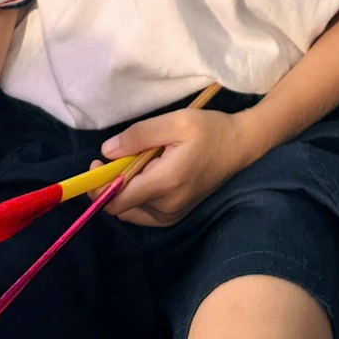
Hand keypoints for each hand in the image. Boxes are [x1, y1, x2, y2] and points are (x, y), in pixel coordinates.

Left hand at [100, 105, 250, 226]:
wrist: (241, 146)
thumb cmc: (209, 129)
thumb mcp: (175, 121)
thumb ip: (138, 135)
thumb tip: (106, 152)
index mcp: (165, 184)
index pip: (116, 201)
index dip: (99, 186)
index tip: (98, 163)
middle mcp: (166, 208)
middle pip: (120, 205)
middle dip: (115, 182)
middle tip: (127, 153)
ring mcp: (171, 216)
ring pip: (130, 209)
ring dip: (127, 188)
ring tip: (146, 161)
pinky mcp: (174, 217)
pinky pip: (142, 212)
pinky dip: (138, 194)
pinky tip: (152, 173)